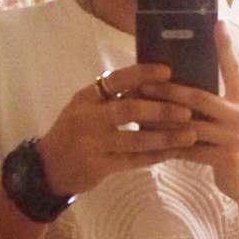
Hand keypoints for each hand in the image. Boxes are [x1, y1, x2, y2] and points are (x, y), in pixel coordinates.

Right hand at [38, 62, 197, 195]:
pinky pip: (133, 161)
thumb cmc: (75, 131)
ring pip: (135, 139)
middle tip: (187, 110)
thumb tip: (152, 81)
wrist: (48, 167)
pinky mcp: (98, 167)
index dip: (142, 74)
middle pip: (129, 109)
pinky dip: (155, 156)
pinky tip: (173, 153)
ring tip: (190, 134)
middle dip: (161, 109)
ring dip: (165, 137)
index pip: (116, 80)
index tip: (168, 71)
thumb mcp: (86, 108)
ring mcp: (92, 144)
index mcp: (86, 97)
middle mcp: (87, 118)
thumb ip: (112, 97)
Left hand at [139, 21, 238, 202]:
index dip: (225, 47)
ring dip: (162, 120)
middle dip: (168, 91)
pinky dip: (169, 145)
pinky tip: (151, 140)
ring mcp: (235, 139)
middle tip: (143, 85)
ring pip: (189, 125)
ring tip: (140, 113)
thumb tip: (213, 63)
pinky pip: (189, 151)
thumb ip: (230, 89)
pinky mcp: (225, 160)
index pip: (233, 69)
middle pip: (199, 98)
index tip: (216, 24)